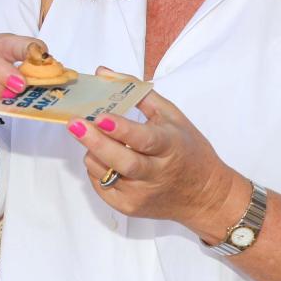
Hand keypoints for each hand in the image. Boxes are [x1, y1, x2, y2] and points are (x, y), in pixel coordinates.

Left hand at [70, 86, 245, 238]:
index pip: (144, 140)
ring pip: (105, 173)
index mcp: (171, 147)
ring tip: (91, 137)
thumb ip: (137, 93)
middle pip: (122, 161)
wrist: (205, 196)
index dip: (121, 130)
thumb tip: (103, 72)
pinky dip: (96, 168)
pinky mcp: (130, 208)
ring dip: (92, 152)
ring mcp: (142, 194)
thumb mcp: (172, 116)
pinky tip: (102, 157)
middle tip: (75, 124)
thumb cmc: (188, 150)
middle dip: (95, 142)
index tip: (101, 118)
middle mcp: (156, 174)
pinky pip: (101, 186)